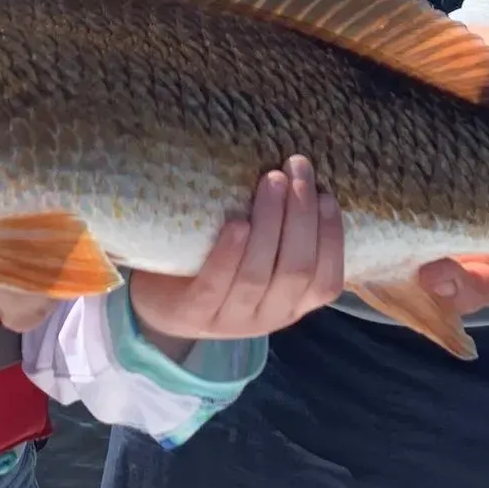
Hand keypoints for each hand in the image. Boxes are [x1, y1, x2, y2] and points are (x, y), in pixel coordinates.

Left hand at [128, 154, 344, 363]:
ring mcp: (229, 319)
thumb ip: (284, 233)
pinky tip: (237, 224)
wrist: (156, 302)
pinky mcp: (192, 313)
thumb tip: (306, 175)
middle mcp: (267, 316)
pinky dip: (230, 254)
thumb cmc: (218, 264)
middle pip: (296, 271)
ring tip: (272, 180)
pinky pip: (215, 285)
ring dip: (271, 223)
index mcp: (291, 303)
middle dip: (302, 216)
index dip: (331, 238)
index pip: (326, 281)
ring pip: (258, 275)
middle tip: (298, 168)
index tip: (326, 193)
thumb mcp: (260, 258)